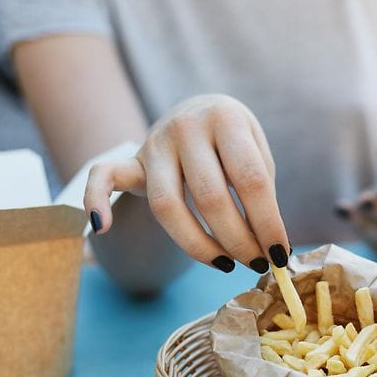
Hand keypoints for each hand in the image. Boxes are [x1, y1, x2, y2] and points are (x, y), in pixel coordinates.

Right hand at [84, 94, 289, 272]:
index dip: (268, 222)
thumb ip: (262, 193)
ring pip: (168, 206)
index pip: (251, 180)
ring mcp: (155, 142)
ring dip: (199, 245)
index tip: (280, 254)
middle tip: (257, 264)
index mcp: (226, 118)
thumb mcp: (258, 152)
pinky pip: (103, 177)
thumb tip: (275, 250)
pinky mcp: (130, 159)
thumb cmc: (235, 145)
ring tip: (226, 265)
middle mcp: (187, 126)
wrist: (198, 111)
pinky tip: (102, 228)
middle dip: (238, 240)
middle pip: (210, 197)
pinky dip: (96, 200)